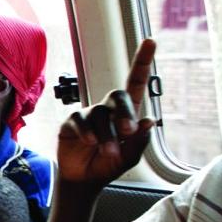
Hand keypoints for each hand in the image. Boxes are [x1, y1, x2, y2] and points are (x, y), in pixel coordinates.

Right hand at [57, 39, 157, 187]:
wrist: (83, 181)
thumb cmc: (107, 166)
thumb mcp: (128, 158)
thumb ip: (139, 142)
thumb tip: (150, 121)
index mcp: (126, 114)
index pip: (136, 84)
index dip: (142, 61)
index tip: (150, 41)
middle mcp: (108, 110)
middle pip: (118, 95)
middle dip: (125, 111)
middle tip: (128, 131)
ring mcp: (88, 115)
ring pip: (100, 115)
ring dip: (106, 135)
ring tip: (109, 153)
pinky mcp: (70, 123)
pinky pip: (79, 120)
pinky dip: (87, 131)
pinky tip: (90, 142)